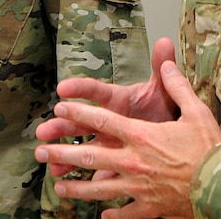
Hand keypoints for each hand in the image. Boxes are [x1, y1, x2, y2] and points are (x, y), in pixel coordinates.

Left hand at [35, 43, 220, 217]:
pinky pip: (125, 213)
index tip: (59, 106)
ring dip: (76, 187)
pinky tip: (102, 215)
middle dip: (61, 152)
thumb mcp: (196, 111)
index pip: (102, 120)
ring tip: (58, 185)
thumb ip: (177, 84)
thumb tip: (166, 59)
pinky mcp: (149, 209)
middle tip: (39, 152)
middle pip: (89, 156)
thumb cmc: (211, 149)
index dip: (78, 112)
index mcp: (142, 135)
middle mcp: (134, 161)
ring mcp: (139, 188)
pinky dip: (112, 214)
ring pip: (99, 189)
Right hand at [37, 38, 178, 176]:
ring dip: (63, 152)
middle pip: (80, 121)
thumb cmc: (166, 108)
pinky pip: (97, 170)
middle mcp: (108, 119)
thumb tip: (165, 41)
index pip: (97, 91)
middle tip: (44, 131)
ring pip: (82, 146)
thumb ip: (163, 66)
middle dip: (61, 126)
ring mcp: (109, 141)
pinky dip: (82, 177)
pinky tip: (65, 179)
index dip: (80, 89)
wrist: (176, 135)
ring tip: (46, 158)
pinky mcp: (114, 160)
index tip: (62, 88)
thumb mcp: (164, 87)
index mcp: (118, 100)